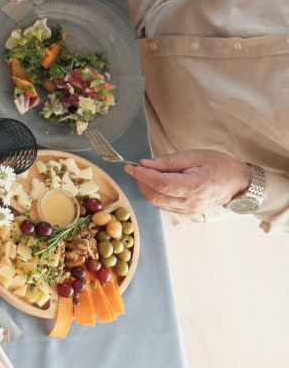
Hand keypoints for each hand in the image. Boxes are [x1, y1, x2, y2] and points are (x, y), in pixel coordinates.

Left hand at [124, 149, 253, 214]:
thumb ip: (168, 161)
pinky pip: (163, 205)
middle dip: (141, 181)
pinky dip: (156, 193)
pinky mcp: (186, 213)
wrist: (237, 182)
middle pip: (154, 196)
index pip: (160, 184)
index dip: (142, 175)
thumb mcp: (195, 155)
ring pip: (156, 202)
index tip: (130, 166)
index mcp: (195, 186)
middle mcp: (191, 202)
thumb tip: (144, 164)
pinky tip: (159, 182)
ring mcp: (188, 210)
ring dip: (147, 188)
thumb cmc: (219, 165)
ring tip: (151, 173)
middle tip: (138, 168)